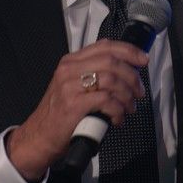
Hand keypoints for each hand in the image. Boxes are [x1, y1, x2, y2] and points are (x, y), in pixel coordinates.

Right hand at [7, 39, 148, 179]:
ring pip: (111, 80)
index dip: (129, 51)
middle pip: (111, 61)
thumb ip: (94, 74)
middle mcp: (69, 70)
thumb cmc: (61, 113)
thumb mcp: (74, 86)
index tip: (143, 60)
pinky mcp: (74, 104)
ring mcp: (70, 86)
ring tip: (129, 108)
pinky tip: (117, 118)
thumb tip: (126, 69)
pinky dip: (118, 109)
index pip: (105, 46)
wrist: (40, 136)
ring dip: (127, 95)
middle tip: (139, 92)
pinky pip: (106, 100)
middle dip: (132, 77)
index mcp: (71, 62)